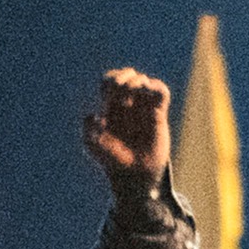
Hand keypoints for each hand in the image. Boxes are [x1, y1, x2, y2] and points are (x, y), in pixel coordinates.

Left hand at [81, 67, 172, 188]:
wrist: (135, 174)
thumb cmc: (113, 160)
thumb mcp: (94, 147)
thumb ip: (88, 130)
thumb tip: (92, 115)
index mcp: (111, 105)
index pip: (109, 80)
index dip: (109, 82)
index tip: (108, 100)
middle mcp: (128, 102)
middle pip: (126, 74)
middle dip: (122, 80)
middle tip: (121, 99)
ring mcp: (143, 106)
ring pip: (143, 79)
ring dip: (137, 86)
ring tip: (133, 104)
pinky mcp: (159, 113)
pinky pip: (161, 90)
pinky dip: (156, 89)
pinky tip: (150, 101)